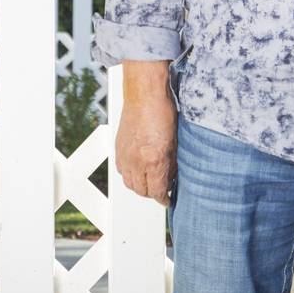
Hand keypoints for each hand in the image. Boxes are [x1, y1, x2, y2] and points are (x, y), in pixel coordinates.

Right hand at [115, 61, 175, 204]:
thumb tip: (172, 176)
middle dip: (152, 194)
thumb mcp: (175, 141)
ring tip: (149, 183)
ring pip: (129, 182)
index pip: (156, 190)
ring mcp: (125, 155)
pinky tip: (137, 170)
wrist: (144, 93)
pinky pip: (122, 170)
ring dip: (139, 186)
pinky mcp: (118, 148)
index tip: (168, 199)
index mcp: (153, 160)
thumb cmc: (162, 111)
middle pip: (141, 190)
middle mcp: (136, 161)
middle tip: (161, 191)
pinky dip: (129, 174)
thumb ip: (172, 163)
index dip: (163, 198)